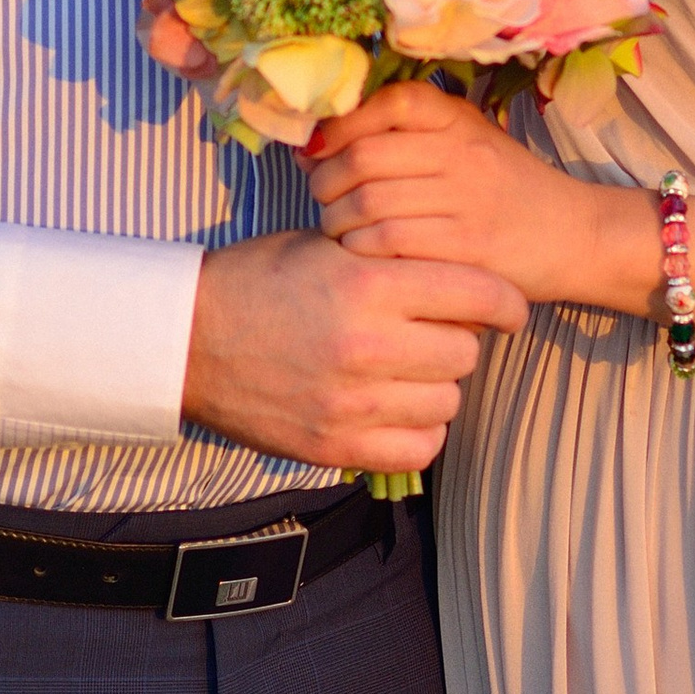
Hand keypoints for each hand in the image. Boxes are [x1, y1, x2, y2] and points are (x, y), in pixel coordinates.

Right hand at [182, 229, 525, 476]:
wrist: (185, 339)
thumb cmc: (257, 281)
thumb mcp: (326, 245)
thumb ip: (393, 258)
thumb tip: (462, 279)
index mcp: (368, 283)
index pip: (478, 293)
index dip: (505, 300)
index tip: (510, 307)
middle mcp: (366, 345)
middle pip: (466, 351)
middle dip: (458, 338)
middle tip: (434, 331)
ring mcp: (352, 402)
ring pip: (447, 401)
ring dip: (437, 385)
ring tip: (409, 369)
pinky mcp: (335, 446)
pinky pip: (419, 448)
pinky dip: (418, 431)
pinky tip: (398, 409)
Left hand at [309, 82, 654, 313]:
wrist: (576, 235)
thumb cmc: (507, 190)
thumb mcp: (466, 141)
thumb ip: (402, 133)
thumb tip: (314, 141)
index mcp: (459, 120)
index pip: (387, 101)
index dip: (339, 125)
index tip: (316, 149)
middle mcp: (463, 152)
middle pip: (364, 157)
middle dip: (326, 181)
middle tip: (324, 198)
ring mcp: (468, 200)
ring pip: (370, 203)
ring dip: (338, 221)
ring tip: (339, 230)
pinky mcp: (470, 248)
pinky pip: (390, 243)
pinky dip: (361, 251)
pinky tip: (363, 256)